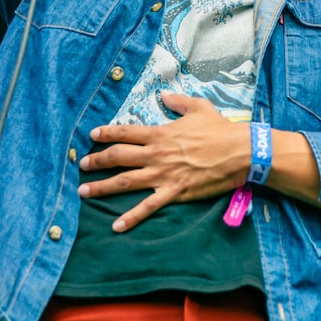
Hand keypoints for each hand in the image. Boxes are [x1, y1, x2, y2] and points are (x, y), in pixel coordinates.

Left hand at [78, 93, 245, 230]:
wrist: (239, 152)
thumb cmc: (220, 129)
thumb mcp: (199, 107)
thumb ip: (178, 100)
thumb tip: (164, 94)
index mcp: (160, 133)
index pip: (125, 132)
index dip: (106, 133)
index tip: (92, 136)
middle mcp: (156, 154)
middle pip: (118, 157)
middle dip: (96, 162)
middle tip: (81, 167)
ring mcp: (163, 175)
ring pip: (125, 182)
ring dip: (102, 187)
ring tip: (84, 192)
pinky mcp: (174, 192)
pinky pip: (148, 207)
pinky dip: (131, 217)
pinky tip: (116, 226)